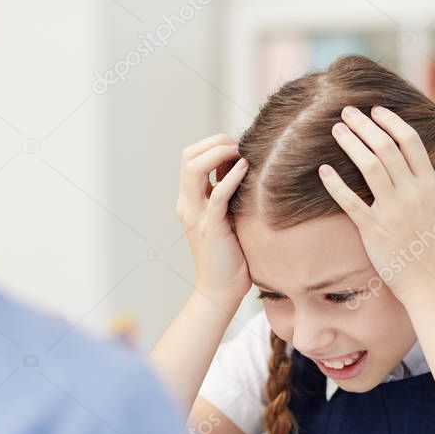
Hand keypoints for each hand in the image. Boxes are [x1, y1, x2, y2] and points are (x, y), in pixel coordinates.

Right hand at [176, 134, 249, 305]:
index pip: (190, 157)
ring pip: (194, 169)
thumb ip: (229, 196)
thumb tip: (246, 169)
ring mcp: (196, 215)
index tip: (237, 146)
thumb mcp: (227, 218)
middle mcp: (188, 204)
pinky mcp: (210, 228)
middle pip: (188, 156)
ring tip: (241, 152)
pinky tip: (245, 169)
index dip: (212, 144)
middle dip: (214, 143)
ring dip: (218, 153)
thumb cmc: (230, 255)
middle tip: (240, 145)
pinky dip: (230, 179)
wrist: (220, 290)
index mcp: (190, 200)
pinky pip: (216, 196)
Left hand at [318, 105, 434, 301]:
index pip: (410, 141)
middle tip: (347, 111)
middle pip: (386, 147)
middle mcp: (411, 193)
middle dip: (365, 124)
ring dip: (351, 143)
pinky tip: (323, 169)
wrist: (433, 285)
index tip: (376, 110)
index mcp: (430, 185)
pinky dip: (336, 184)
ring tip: (336, 129)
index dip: (391, 121)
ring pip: (369, 166)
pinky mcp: (373, 230)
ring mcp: (392, 211)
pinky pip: (351, 202)